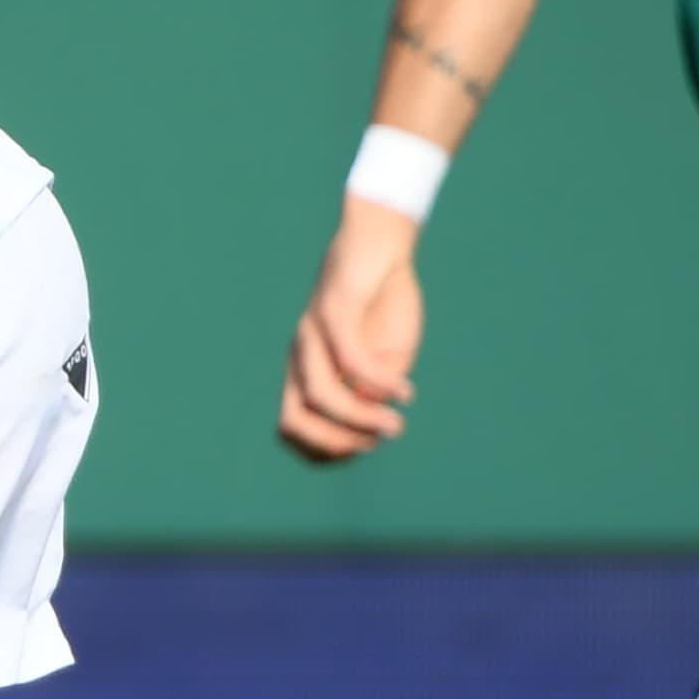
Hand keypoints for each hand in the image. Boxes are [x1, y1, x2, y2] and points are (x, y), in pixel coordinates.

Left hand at [279, 203, 424, 460]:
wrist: (383, 247)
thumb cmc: (382, 306)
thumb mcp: (382, 362)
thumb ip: (372, 393)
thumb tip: (366, 424)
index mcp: (304, 372)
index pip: (293, 429)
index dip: (325, 451)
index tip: (367, 446)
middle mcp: (299, 357)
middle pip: (293, 422)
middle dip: (335, 444)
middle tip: (377, 440)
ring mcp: (311, 334)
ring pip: (319, 395)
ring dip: (359, 420)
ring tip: (395, 424)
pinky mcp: (334, 310)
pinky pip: (348, 358)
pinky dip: (377, 383)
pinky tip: (404, 391)